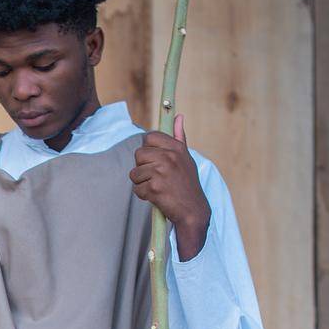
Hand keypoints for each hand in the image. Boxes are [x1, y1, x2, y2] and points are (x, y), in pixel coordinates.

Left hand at [130, 114, 210, 260]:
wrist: (193, 211)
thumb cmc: (187, 184)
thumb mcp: (186, 158)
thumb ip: (179, 137)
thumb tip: (178, 116)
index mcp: (176, 148)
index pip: (149, 137)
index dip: (148, 150)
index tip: (154, 160)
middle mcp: (169, 157)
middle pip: (138, 154)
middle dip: (142, 168)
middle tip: (155, 177)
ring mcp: (161, 172)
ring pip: (135, 173)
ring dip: (142, 183)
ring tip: (157, 188)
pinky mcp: (155, 188)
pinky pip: (137, 189)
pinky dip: (144, 195)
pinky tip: (157, 197)